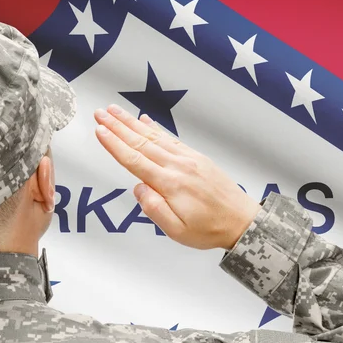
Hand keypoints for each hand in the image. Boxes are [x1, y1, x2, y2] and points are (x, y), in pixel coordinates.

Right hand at [93, 105, 260, 249]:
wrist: (242, 221)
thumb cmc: (209, 229)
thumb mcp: (177, 230)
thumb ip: (154, 209)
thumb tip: (138, 188)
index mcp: (170, 184)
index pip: (135, 160)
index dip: (115, 144)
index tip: (100, 130)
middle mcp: (178, 166)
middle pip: (141, 142)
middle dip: (118, 126)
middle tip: (100, 113)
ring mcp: (188, 159)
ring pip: (154, 137)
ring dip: (132, 123)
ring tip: (115, 111)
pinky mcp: (197, 158)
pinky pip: (172, 138)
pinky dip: (156, 128)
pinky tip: (146, 120)